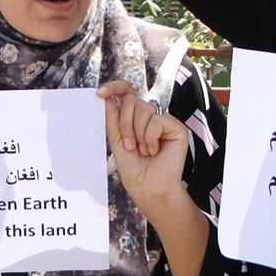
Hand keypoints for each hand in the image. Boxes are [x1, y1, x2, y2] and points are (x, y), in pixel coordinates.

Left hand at [99, 80, 192, 217]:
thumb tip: (106, 97)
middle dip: (125, 124)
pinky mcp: (176, 127)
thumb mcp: (116, 141)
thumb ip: (113, 119)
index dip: (114, 87)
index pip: (126, 93)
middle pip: (132, 101)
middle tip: (129, 145)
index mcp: (134, 118)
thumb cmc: (134, 169)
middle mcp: (149, 116)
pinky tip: (154, 150)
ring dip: (137, 133)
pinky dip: (150, 137)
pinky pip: (157, 120)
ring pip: (144, 109)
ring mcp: (163, 121)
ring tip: (142, 150)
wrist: (148, 188)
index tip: (100, 93)